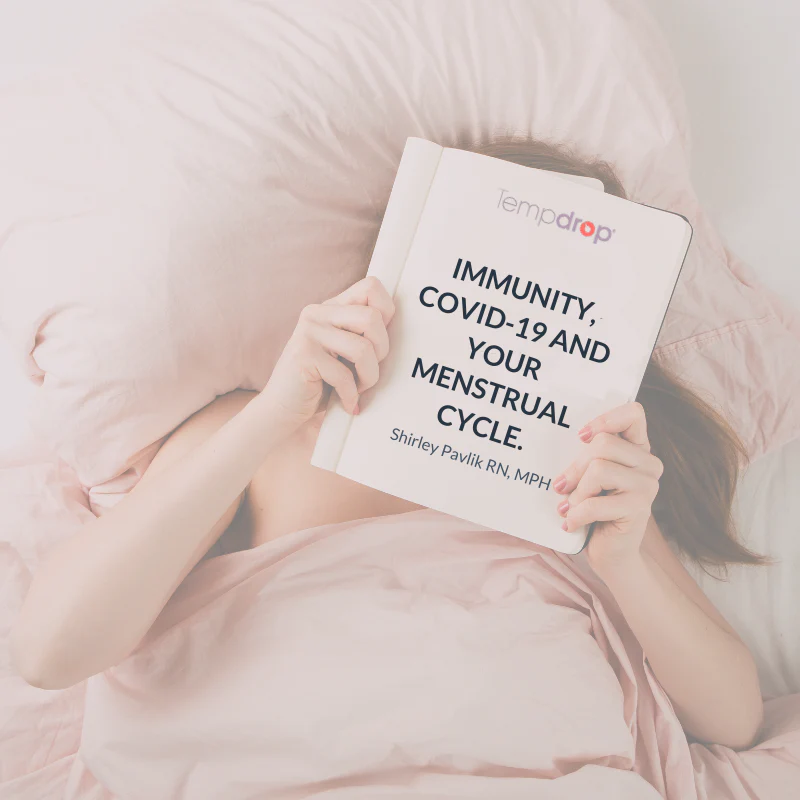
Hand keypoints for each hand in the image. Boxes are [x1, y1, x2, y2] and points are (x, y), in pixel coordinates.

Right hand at [260, 276, 394, 430]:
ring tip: (358, 389)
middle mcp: (317, 312)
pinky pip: (345, 375)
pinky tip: (346, 403)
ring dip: (368, 377)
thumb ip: (366, 334)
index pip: (372, 287)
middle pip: (372, 318)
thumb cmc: (324, 384)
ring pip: (363, 348)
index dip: (386, 315)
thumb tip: (406, 323)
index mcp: (332, 307)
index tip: (377, 344)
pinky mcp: (303, 354)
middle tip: (367, 372)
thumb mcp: (348, 353)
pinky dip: (351, 395)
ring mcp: (308, 331)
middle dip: (380, 352)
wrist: (285, 412)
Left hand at [552, 401, 662, 574]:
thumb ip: (587, 456)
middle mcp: (648, 464)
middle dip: (574, 467)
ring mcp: (647, 486)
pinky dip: (577, 514)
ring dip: (577, 492)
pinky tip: (571, 522)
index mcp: (637, 449)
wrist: (611, 553)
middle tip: (561, 486)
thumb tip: (562, 440)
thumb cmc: (594, 510)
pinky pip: (595, 503)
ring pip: (599, 469)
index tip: (581, 436)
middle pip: (603, 443)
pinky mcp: (640, 509)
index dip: (605, 419)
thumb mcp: (589, 477)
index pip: (633, 413)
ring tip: (571, 506)